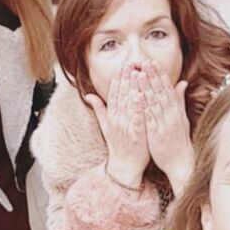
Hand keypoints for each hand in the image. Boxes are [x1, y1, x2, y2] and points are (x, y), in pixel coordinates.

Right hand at [83, 61, 149, 189]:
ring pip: (129, 104)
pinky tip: (141, 96)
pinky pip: (137, 120)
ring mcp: (126, 127)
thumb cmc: (119, 145)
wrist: (125, 166)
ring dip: (132, 88)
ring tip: (136, 73)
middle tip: (130, 62)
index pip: (114, 93)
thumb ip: (99, 109)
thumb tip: (88, 95)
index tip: (122, 65)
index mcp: (112, 116)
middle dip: (125, 78)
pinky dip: (138, 108)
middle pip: (121, 95)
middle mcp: (117, 119)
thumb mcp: (106, 126)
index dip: (118, 79)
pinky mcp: (135, 135)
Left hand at [139, 60, 192, 194]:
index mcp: (176, 110)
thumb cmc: (179, 140)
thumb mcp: (181, 118)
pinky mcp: (157, 133)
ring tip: (139, 74)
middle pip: (160, 92)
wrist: (182, 162)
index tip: (152, 61)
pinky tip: (137, 97)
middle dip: (152, 76)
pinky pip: (150, 118)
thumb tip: (182, 82)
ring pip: (154, 102)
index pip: (167, 88)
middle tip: (144, 61)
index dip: (159, 74)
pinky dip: (144, 106)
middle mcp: (171, 114)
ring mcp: (164, 123)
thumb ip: (179, 100)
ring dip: (146, 87)